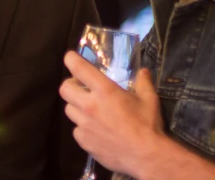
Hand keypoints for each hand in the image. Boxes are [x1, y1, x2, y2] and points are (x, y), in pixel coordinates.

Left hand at [59, 51, 164, 177]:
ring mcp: (84, 125)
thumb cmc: (147, 125)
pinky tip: (95, 129)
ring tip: (89, 110)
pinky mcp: (84, 141)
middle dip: (71, 85)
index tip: (70, 57)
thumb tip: (143, 71)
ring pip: (69, 110)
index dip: (71, 59)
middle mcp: (89, 106)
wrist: (146, 156)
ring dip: (76, 106)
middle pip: (65, 89)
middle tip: (81, 87)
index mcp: (104, 91)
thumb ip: (143, 82)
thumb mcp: (149, 99)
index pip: (78, 68)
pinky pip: (76, 130)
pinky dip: (83, 127)